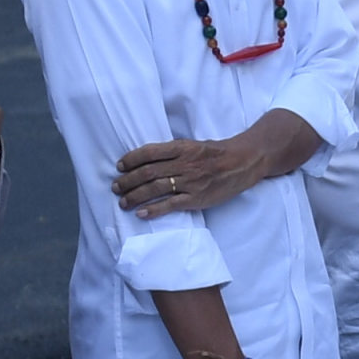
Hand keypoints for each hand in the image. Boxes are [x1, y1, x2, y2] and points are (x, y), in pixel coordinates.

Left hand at [116, 121, 278, 218]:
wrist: (242, 162)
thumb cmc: (216, 153)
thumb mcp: (193, 145)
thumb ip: (172, 151)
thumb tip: (146, 159)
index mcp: (182, 148)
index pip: (149, 152)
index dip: (131, 159)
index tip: (119, 166)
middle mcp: (184, 164)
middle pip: (148, 173)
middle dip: (127, 181)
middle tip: (116, 187)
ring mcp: (190, 182)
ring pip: (155, 189)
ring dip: (135, 196)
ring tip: (123, 201)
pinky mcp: (196, 198)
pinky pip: (171, 205)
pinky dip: (154, 210)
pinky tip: (141, 213)